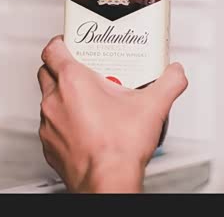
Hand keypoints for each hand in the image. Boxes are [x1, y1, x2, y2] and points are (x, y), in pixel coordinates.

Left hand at [37, 35, 187, 192]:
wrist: (107, 182)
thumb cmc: (119, 147)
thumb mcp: (153, 106)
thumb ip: (169, 82)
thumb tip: (175, 73)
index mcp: (73, 82)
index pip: (53, 49)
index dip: (62, 41)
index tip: (73, 42)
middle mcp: (55, 100)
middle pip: (48, 72)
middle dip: (63, 68)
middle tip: (86, 71)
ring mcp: (48, 124)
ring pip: (49, 100)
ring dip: (63, 97)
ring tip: (88, 101)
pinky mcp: (49, 145)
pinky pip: (51, 125)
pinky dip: (63, 122)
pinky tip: (84, 127)